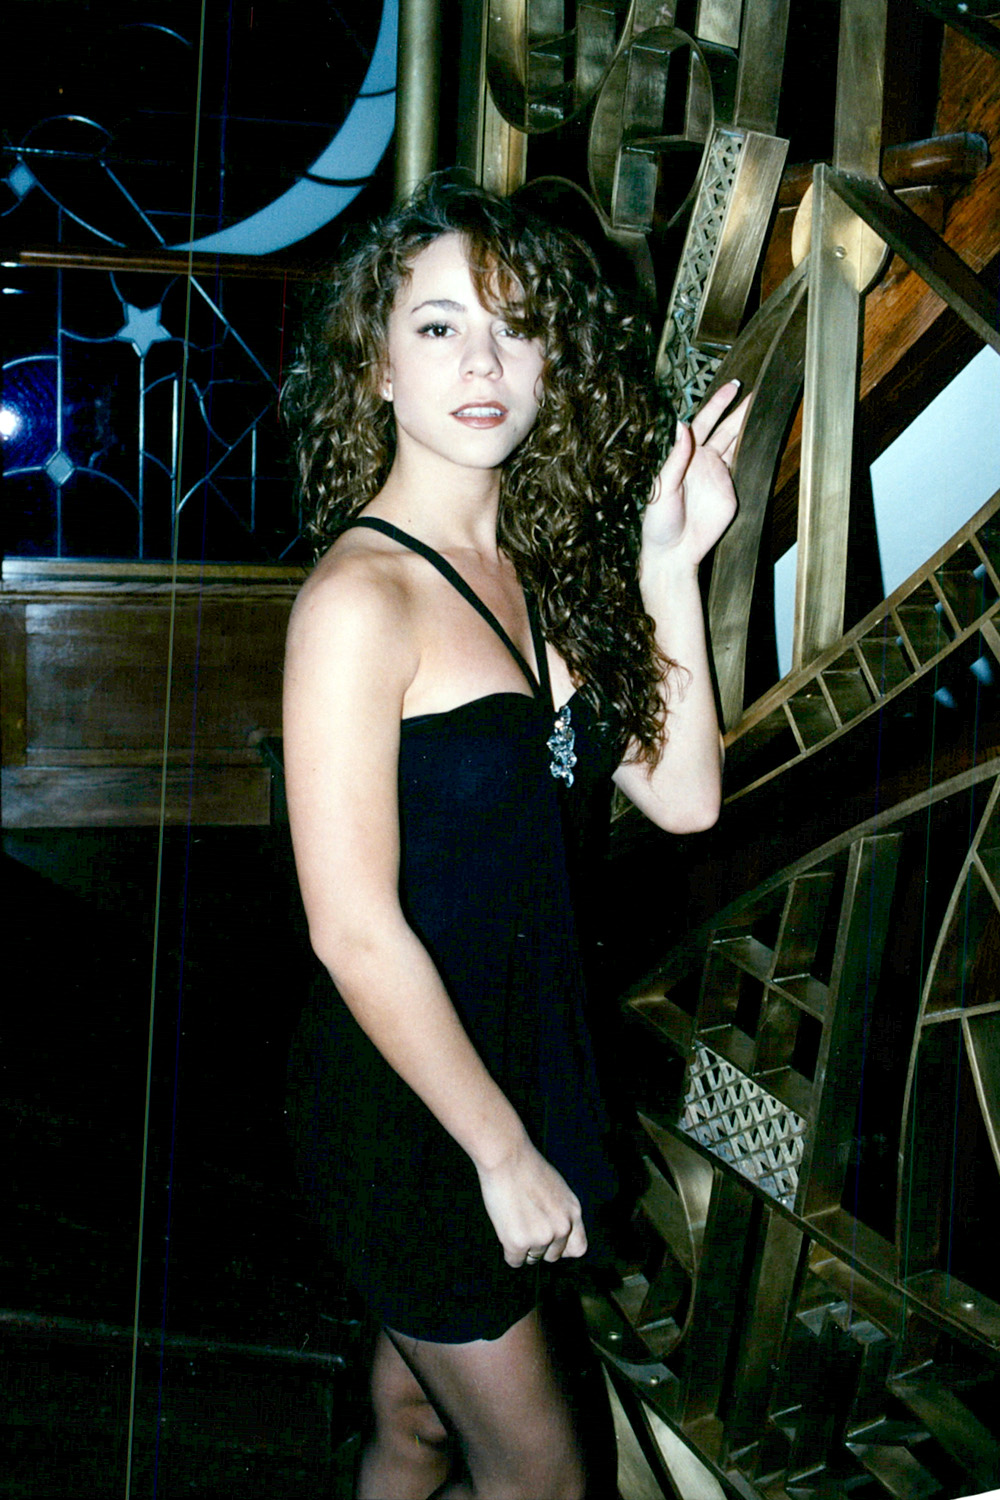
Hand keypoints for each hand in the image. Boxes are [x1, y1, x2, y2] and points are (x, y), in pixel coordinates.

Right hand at [476, 1138, 586, 1268]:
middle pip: (552, 1257)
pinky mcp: (519, 1242)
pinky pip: (515, 1261)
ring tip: (514, 1220)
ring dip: (522, 1247)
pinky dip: (509, 1251)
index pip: (578, 1249)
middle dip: (540, 1247)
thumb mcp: (557, 1190)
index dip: (563, 1248)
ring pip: (532, 1259)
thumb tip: (556, 1236)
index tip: (550, 1242)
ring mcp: (542, 1237)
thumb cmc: (526, 1168)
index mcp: (573, 1213)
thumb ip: (561, 1213)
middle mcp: (562, 1228)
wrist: (506, 1157)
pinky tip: (504, 1229)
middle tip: (524, 1225)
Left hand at [642, 380, 749, 568]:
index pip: (704, 423)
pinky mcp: (731, 492)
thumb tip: (681, 426)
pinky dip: (753, 451)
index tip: (733, 387)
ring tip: (764, 407)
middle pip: (725, 429)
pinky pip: (744, 466)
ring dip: (749, 426)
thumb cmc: (658, 523)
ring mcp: (719, 476)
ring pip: (737, 444)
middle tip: (758, 392)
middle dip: (740, 410)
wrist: (673, 553)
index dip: (718, 404)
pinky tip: (762, 437)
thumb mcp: (662, 489)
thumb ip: (675, 459)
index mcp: (685, 457)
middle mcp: (704, 462)